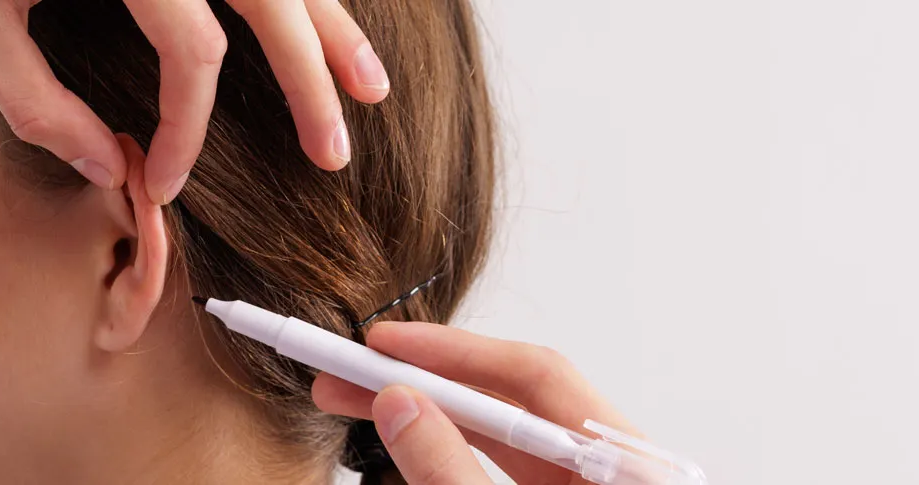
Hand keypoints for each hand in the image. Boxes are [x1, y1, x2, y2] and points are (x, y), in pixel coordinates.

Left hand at [0, 0, 390, 202]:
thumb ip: (37, 100)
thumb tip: (105, 168)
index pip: (192, 51)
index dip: (187, 128)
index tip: (165, 184)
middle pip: (271, 0)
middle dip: (308, 80)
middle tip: (332, 153)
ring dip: (332, 27)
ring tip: (370, 90)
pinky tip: (324, 23)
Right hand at [312, 322, 638, 483]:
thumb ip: (449, 472)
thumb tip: (400, 405)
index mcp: (629, 466)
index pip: (535, 376)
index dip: (452, 353)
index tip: (384, 344)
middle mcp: (610, 468)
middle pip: (510, 397)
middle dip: (423, 381)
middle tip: (347, 372)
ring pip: (499, 431)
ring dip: (424, 412)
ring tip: (354, 402)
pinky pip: (500, 461)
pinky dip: (446, 445)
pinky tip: (402, 433)